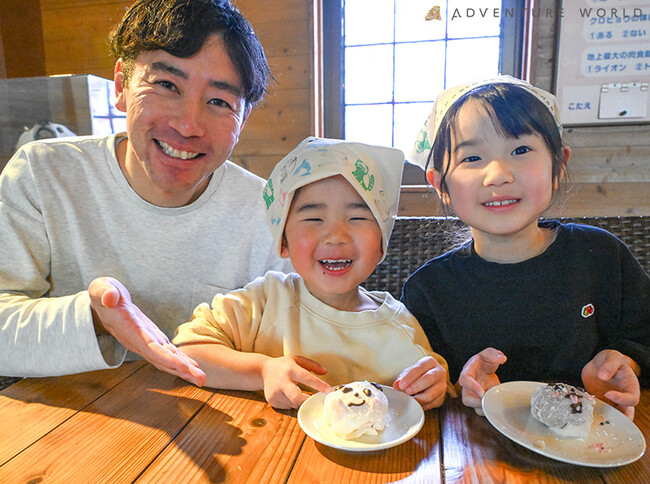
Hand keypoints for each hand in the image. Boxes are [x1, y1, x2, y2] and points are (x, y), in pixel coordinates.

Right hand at [88, 277, 205, 386]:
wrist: (104, 301)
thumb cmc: (103, 294)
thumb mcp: (101, 289)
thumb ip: (105, 292)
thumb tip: (110, 298)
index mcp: (130, 329)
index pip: (150, 347)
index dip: (166, 358)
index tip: (183, 367)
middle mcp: (139, 340)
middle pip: (161, 359)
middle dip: (181, 369)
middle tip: (201, 380)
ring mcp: (146, 341)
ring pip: (166, 358)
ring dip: (184, 369)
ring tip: (201, 378)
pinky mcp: (152, 338)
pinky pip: (167, 352)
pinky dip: (180, 360)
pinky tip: (192, 367)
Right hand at [260, 355, 330, 408]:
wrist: (262, 371)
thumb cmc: (283, 365)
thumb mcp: (297, 359)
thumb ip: (312, 365)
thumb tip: (325, 372)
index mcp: (290, 369)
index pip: (306, 377)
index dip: (319, 385)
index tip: (329, 390)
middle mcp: (282, 381)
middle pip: (296, 397)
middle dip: (308, 401)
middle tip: (316, 401)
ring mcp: (275, 393)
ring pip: (294, 403)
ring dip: (300, 401)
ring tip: (297, 391)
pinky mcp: (272, 400)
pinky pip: (288, 406)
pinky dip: (292, 403)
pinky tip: (288, 394)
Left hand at [393, 356, 448, 409]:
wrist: (430, 379)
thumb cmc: (418, 374)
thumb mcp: (410, 372)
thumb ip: (402, 378)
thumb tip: (396, 385)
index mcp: (430, 362)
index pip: (420, 368)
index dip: (410, 377)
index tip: (401, 385)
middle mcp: (439, 372)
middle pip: (429, 379)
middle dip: (416, 386)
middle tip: (406, 392)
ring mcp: (442, 385)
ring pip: (431, 394)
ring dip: (418, 399)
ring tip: (409, 400)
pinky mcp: (442, 398)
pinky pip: (432, 404)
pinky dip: (422, 405)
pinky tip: (415, 404)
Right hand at [458, 348, 506, 414]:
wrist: (485, 370)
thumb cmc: (484, 362)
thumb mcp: (489, 354)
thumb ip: (493, 354)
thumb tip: (502, 358)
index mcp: (467, 373)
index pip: (464, 380)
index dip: (472, 387)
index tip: (482, 393)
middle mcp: (468, 387)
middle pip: (466, 399)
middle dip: (478, 403)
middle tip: (491, 401)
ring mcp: (474, 396)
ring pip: (476, 408)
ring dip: (487, 408)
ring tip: (498, 402)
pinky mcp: (481, 402)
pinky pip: (484, 410)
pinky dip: (492, 410)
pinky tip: (500, 404)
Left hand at [582, 350, 639, 419]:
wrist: (597, 364)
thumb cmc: (610, 359)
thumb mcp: (612, 357)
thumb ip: (610, 365)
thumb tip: (603, 376)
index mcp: (630, 388)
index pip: (632, 399)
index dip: (622, 399)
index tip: (608, 393)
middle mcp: (622, 399)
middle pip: (625, 415)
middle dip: (617, 420)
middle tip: (604, 419)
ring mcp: (610, 403)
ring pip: (610, 416)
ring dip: (602, 418)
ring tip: (591, 419)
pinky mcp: (598, 403)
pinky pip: (596, 411)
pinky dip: (590, 413)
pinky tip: (581, 412)